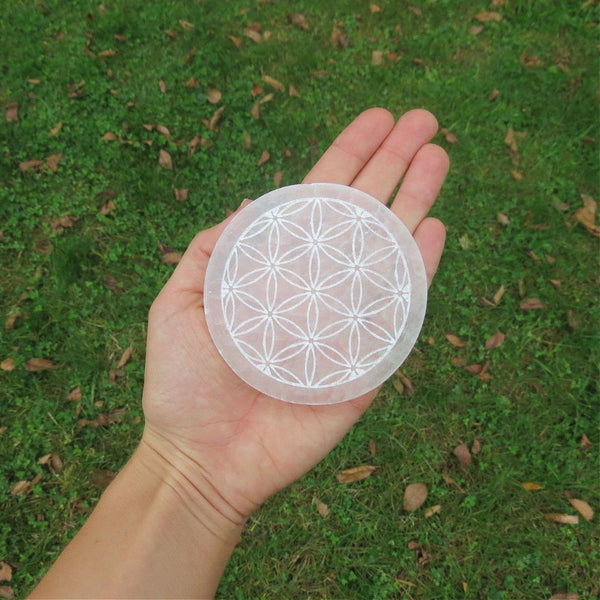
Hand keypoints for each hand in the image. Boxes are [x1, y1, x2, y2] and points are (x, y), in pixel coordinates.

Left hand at [141, 108, 448, 524]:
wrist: (203, 458)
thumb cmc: (184, 384)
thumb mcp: (179, 304)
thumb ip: (211, 251)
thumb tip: (255, 202)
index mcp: (275, 269)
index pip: (318, 202)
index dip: (347, 157)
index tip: (378, 119)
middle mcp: (317, 287)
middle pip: (361, 215)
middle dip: (392, 166)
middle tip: (425, 122)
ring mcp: (346, 321)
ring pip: (386, 253)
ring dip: (414, 203)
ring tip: (439, 158)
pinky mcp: (366, 363)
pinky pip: (398, 312)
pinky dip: (416, 271)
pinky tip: (433, 228)